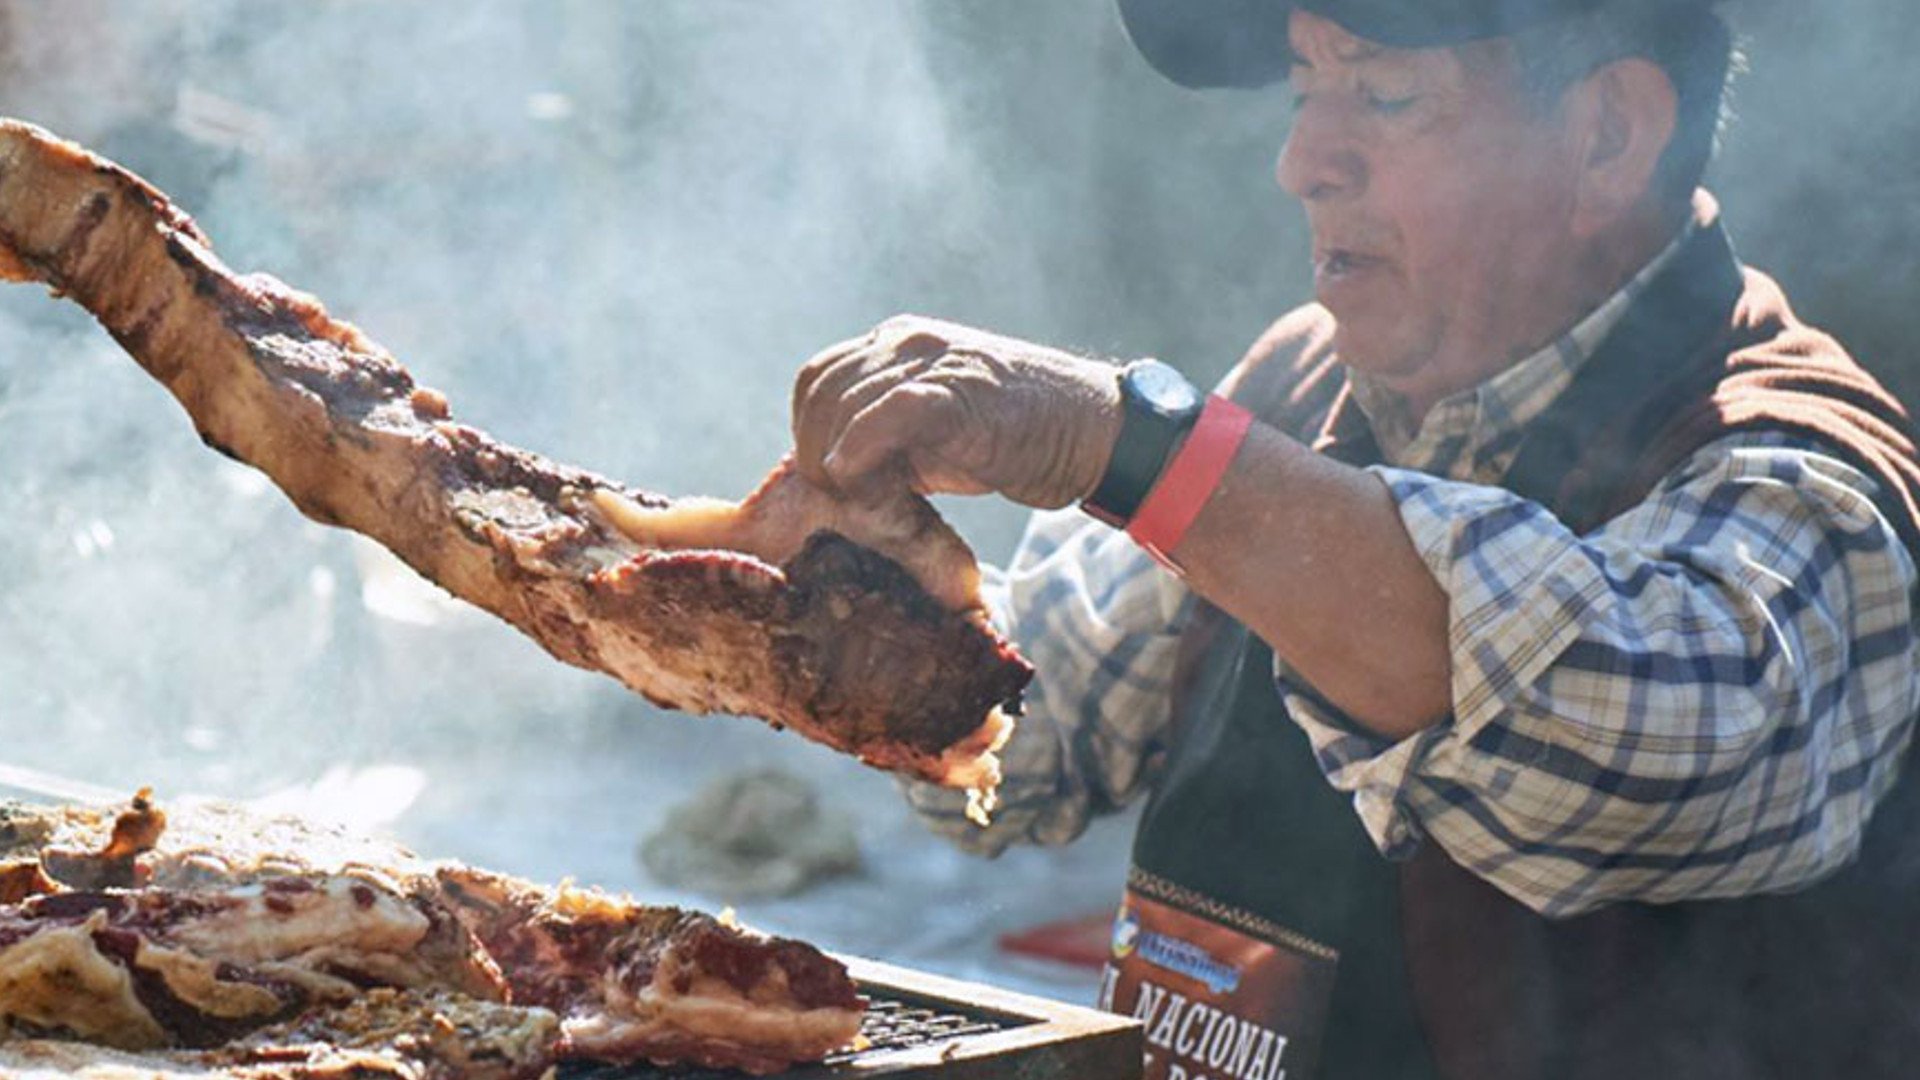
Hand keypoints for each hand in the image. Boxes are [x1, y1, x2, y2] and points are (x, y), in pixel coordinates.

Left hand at [791, 315, 1122, 508]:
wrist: (1092, 432)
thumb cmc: (1018, 439)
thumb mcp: (937, 431)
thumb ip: (885, 438)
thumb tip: (831, 474)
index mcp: (899, 342)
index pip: (819, 378)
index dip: (810, 431)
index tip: (829, 477)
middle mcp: (907, 340)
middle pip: (819, 389)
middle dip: (814, 450)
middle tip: (842, 497)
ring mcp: (931, 360)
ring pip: (841, 402)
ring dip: (835, 461)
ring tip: (866, 498)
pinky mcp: (955, 391)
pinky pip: (883, 415)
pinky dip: (859, 452)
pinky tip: (865, 483)